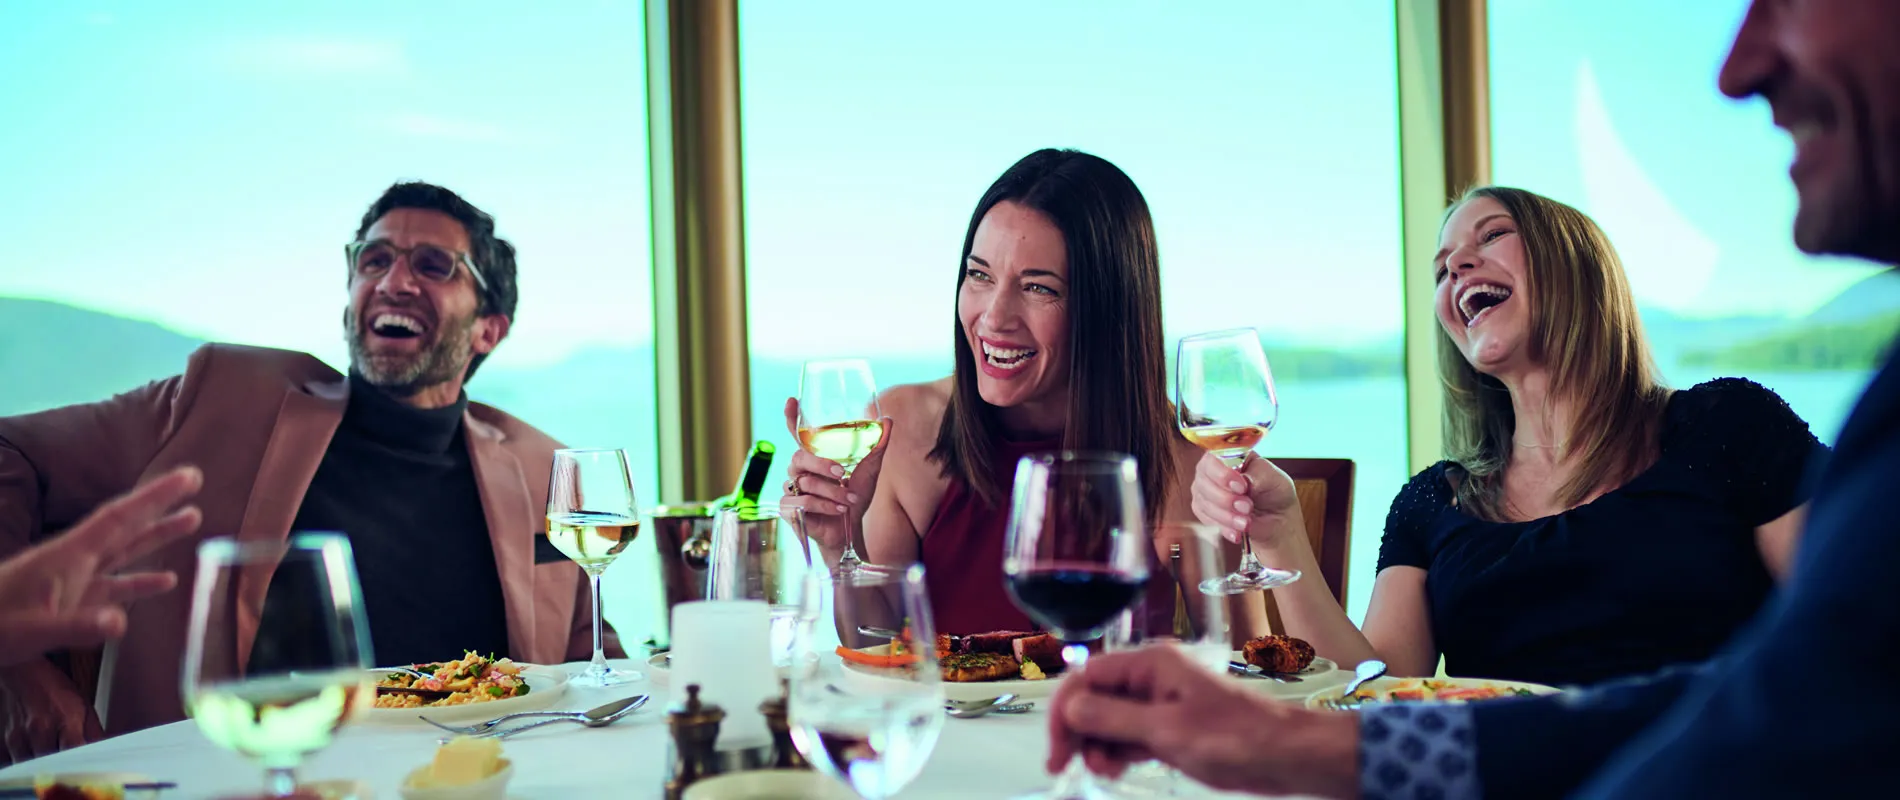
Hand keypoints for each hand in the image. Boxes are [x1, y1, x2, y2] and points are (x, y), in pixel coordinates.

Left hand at [0, 465, 203, 662]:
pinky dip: (141, 581)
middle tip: (194, 482)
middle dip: (160, 504)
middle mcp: (76, 561)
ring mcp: (74, 580)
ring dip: (157, 535)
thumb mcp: (33, 630)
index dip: (156, 496)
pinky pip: (115, 585)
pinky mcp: (72, 601)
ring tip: (192, 519)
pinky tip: (166, 582)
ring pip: (124, 550)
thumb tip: (121, 623)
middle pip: (127, 526)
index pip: (120, 517)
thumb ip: (77, 627)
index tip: (188, 476)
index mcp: (69, 556)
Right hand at [0, 660, 100, 764]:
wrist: (24, 674)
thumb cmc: (56, 689)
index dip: (83, 762)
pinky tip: (39, 754)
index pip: (76, 751)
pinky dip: (30, 762)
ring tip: (54, 755)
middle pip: (55, 763)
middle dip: (65, 767)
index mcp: (66, 718)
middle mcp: (41, 729)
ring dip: (46, 766)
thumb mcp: (83, 705)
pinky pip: (19, 761)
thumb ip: (94, 731)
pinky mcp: (8, 740)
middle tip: (73, 765)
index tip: (90, 766)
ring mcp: (21, 735)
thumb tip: (107, 750)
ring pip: (35, 766)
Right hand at [780, 398, 894, 555]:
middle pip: (799, 457)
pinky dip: (825, 506)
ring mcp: (790, 489)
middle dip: (822, 465)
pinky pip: (803, 502)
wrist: (848, 531)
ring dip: (834, 493)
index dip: (791, 418)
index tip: (791, 401)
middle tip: (843, 473)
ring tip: (850, 501)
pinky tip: (839, 510)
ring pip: (807, 482)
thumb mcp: (869, 471)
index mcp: (814, 458)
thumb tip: (888, 420)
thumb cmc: (854, 499)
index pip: (797, 434)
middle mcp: (798, 470)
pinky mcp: (788, 509)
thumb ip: (877, 446)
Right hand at [1048, 645, 1357, 797]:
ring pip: (1110, 718)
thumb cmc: (1236, 738)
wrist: (1286, 755)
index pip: (1086, 677)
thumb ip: (1113, 719)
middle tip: (1070, 765)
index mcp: (1151, 664)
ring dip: (1098, 744)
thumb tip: (1069, 709)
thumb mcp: (1166, 731)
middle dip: (1078, 730)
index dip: (1064, 713)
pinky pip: (1130, 732)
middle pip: (1094, 696)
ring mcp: (1162, 700)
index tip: (1056, 751)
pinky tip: (1118, 767)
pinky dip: (1119, 749)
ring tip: (1106, 770)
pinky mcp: (1172, 724)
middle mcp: (1152, 676)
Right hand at [1188, 452, 1302, 548]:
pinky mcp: (1204, 510)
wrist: (1277, 520)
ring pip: (1204, 503)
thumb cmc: (1275, 492)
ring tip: (1246, 522)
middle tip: (1248, 507)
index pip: (1213, 457)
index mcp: (1229, 454)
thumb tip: (1242, 480)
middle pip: (1204, 481)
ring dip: (1227, 516)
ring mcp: (1205, 490)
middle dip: (1227, 499)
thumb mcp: (1274, 479)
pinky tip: (1237, 531)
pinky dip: (1223, 527)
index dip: (1223, 473)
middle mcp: (1212, 470)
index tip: (1242, 487)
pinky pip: (1205, 519)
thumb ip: (1258, 476)